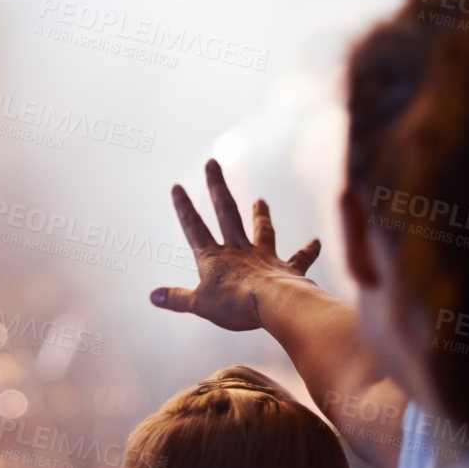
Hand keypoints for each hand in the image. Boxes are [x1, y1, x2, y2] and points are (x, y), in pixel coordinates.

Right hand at [149, 159, 321, 330]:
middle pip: (226, 212)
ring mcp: (264, 257)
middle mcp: (238, 250)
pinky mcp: (287, 269)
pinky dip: (308, 250)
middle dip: (217, 187)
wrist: (274, 304)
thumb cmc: (234, 306)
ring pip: (261, 229)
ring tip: (261, 199)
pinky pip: (300, 258)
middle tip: (213, 162)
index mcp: (214, 258)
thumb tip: (152, 296)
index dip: (183, 208)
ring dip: (261, 214)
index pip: (194, 228)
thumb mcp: (198, 304)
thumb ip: (176, 299)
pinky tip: (316, 241)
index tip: (177, 186)